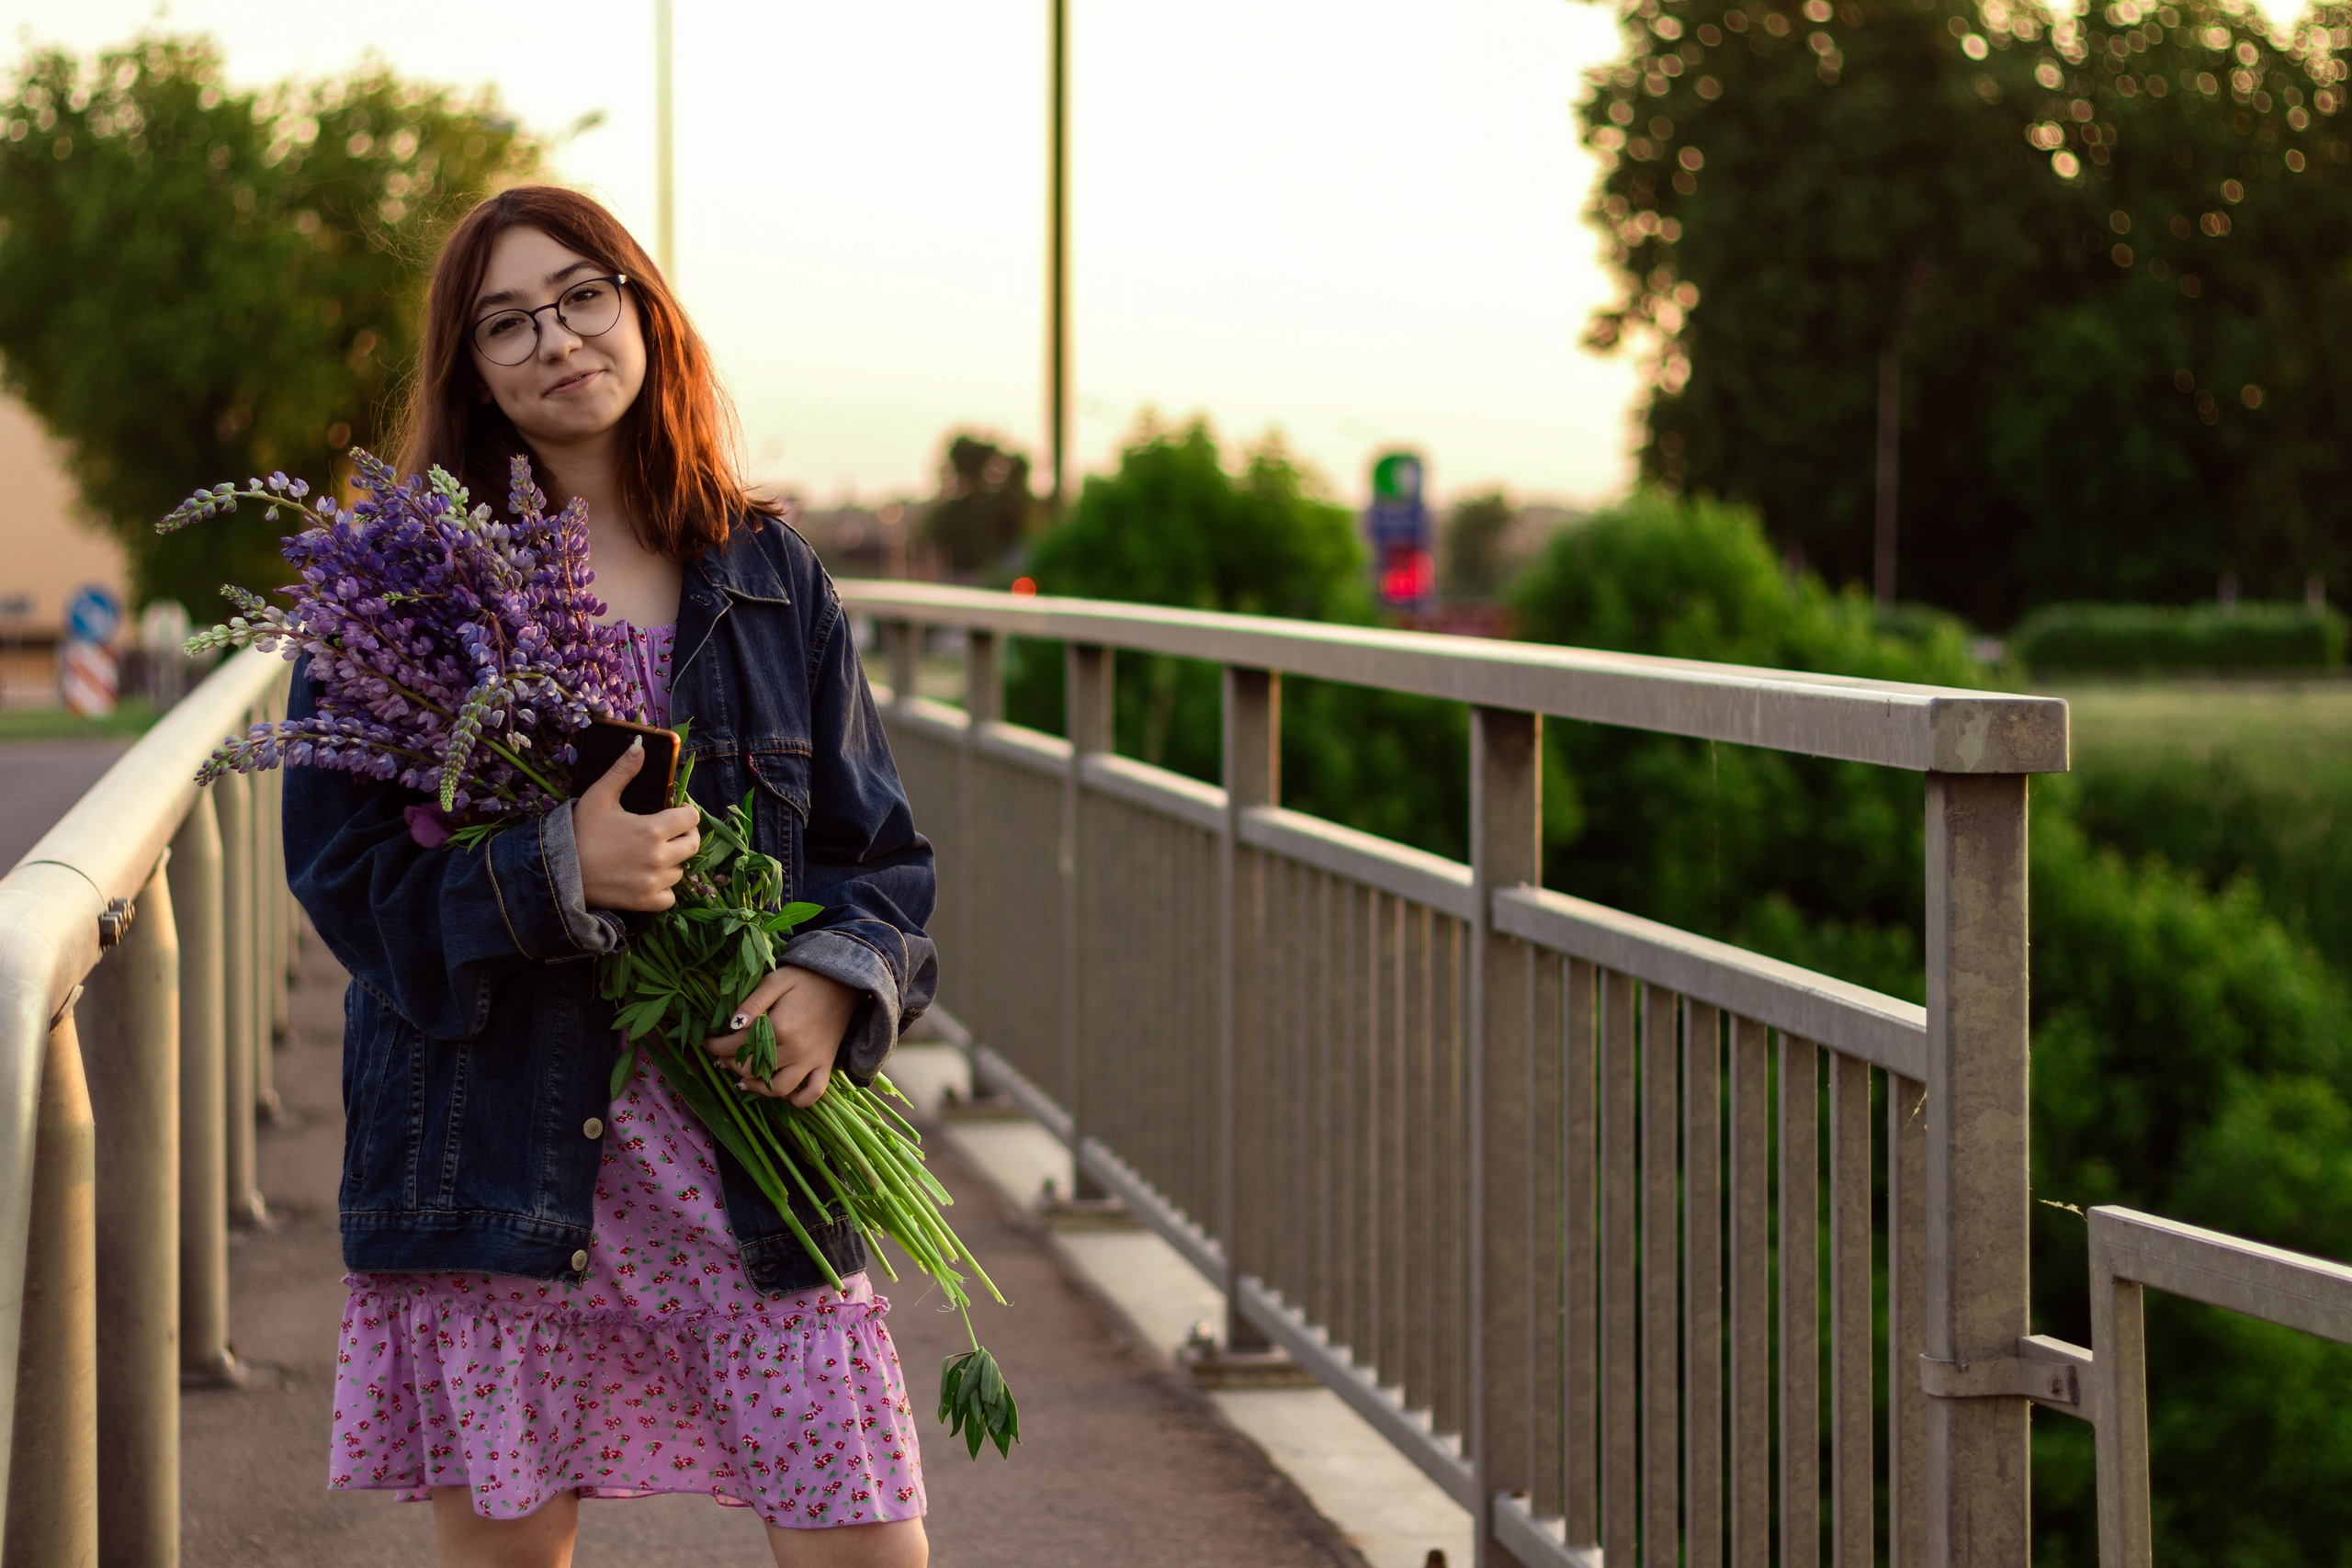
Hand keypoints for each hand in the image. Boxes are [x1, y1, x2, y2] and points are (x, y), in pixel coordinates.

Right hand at [574, 736, 699, 910]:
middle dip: (683, 835)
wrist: (558, 872)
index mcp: (653, 829)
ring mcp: (653, 882)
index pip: (691, 817)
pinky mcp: (645, 902)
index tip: (672, 813)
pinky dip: (664, 890)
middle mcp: (659, 857)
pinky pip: (670, 897)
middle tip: (667, 832)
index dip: (683, 812)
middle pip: (692, 844)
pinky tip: (649, 878)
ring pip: (680, 870)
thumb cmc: (579, 831)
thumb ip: (623, 771)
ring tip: (652, 854)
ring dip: (672, 862)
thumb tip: (641, 745)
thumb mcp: (599, 796)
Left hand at [702, 967, 860, 1107]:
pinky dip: (798, 1099)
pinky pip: (813, 1093)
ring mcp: (812, 1060)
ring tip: (744, 1081)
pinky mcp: (826, 1064)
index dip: (718, 1046)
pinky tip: (783, 1093)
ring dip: (758, 1088)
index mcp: (780, 1026)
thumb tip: (732, 1024)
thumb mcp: (777, 980)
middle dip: (732, 1064)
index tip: (707, 1043)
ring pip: (779, 1088)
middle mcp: (796, 1049)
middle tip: (721, 1058)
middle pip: (754, 1068)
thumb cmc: (807, 978)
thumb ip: (753, 1002)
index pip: (740, 1044)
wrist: (845, 980)